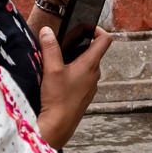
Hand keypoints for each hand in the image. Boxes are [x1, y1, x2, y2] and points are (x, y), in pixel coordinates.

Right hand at [36, 25, 109, 149]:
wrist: (59, 125)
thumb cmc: (58, 99)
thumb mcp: (51, 69)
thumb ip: (50, 48)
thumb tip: (47, 31)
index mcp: (91, 64)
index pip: (105, 40)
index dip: (97, 29)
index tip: (85, 27)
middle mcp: (95, 74)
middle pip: (93, 52)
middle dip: (80, 44)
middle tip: (64, 44)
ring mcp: (91, 85)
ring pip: (87, 65)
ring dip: (75, 59)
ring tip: (58, 61)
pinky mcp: (85, 94)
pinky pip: (82, 78)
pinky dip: (73, 73)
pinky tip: (59, 78)